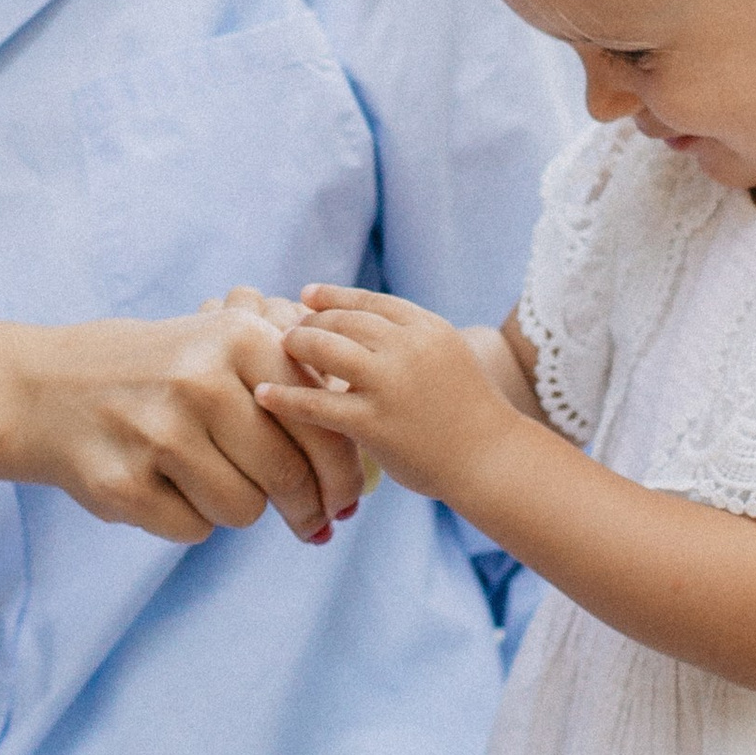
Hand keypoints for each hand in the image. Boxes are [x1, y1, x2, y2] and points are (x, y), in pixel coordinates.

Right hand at [22, 305, 366, 545]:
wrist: (46, 388)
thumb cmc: (157, 371)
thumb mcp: (219, 344)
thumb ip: (288, 379)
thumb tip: (358, 453)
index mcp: (237, 338)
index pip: (319, 423)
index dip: (342, 474)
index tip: (347, 501)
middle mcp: (199, 381)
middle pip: (288, 476)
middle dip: (306, 508)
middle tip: (313, 522)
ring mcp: (157, 433)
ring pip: (243, 510)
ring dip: (239, 508)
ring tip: (209, 478)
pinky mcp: (123, 483)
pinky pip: (193, 529)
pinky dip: (189, 519)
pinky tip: (164, 486)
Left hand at [257, 285, 515, 505]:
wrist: (492, 458)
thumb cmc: (469, 412)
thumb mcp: (448, 356)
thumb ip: (410, 340)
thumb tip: (362, 325)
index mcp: (427, 328)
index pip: (369, 301)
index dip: (333, 296)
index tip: (307, 296)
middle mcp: (407, 348)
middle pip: (342, 319)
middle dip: (311, 321)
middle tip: (289, 329)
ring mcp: (389, 384)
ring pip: (325, 348)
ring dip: (296, 344)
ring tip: (279, 349)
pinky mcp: (373, 423)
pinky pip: (316, 403)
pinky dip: (284, 396)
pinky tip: (263, 394)